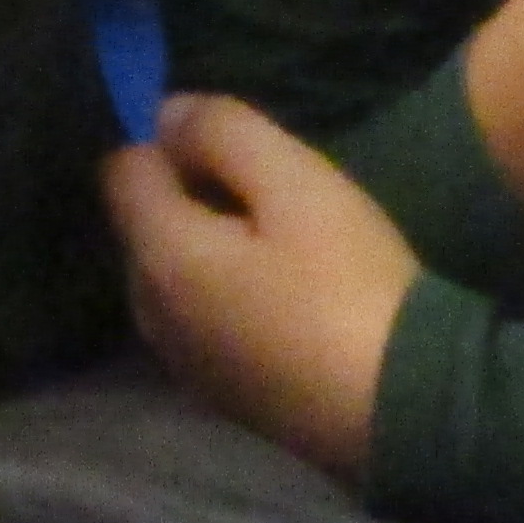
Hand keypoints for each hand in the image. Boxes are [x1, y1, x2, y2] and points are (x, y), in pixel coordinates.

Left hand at [113, 92, 418, 475]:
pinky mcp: (221, 398)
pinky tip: (291, 303)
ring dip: (212, 252)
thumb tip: (166, 114)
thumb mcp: (296, 184)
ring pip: (175, 278)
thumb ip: (223, 134)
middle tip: (276, 199)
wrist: (402, 409)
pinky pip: (203, 322)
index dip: (170, 143)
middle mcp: (149, 313)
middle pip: (146, 226)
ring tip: (289, 250)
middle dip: (191, 199)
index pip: (121, 169)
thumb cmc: (347, 283)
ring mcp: (183, 365)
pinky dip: (229, 299)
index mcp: (158, 255)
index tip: (236, 149)